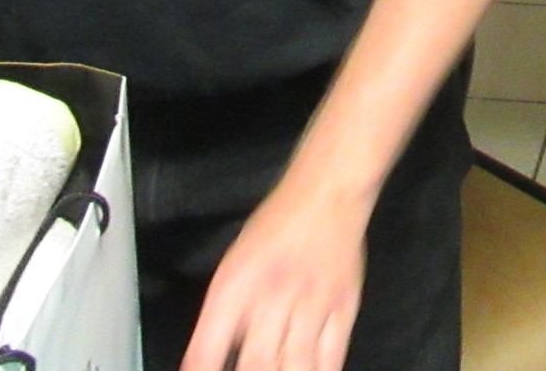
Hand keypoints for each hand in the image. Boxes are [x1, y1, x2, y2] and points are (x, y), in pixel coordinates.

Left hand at [182, 176, 371, 370]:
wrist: (327, 193)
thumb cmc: (276, 225)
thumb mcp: (234, 263)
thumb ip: (222, 312)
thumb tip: (207, 358)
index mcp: (235, 285)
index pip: (208, 346)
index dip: (202, 370)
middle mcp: (271, 297)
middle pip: (256, 363)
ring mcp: (311, 304)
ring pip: (295, 366)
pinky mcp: (343, 306)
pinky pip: (331, 356)